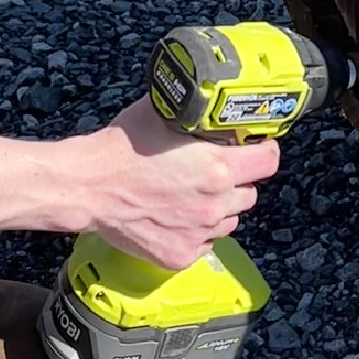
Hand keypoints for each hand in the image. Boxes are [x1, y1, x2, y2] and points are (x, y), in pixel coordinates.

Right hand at [86, 98, 280, 269]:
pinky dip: (197, 232)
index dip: (264, 150)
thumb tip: (217, 101)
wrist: (88, 186)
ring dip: (219, 209)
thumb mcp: (168, 115)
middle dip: (238, 182)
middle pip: (250, 193)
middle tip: (215, 173)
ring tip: (192, 196)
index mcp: (219, 168)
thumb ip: (200, 116)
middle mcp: (215, 204)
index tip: (256, 147)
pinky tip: (177, 217)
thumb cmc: (125, 146)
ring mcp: (198, 234)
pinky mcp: (180, 256)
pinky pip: (205, 244)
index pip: (269, 161)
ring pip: (230, 220)